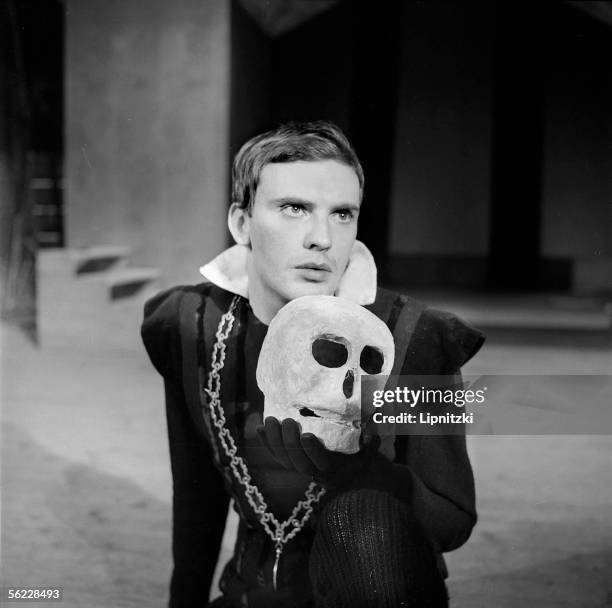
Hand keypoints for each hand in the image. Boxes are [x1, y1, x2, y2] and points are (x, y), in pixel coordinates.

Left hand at [256, 417, 379, 487]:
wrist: (359, 478)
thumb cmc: (366, 458)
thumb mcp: (372, 451)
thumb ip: (371, 442)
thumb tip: (370, 434)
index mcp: (339, 469)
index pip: (323, 463)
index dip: (313, 451)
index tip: (307, 435)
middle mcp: (319, 474)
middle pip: (299, 463)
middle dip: (290, 443)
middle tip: (288, 421)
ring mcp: (306, 471)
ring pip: (286, 462)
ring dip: (275, 442)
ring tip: (271, 420)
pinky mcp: (296, 465)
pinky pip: (279, 458)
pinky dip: (268, 444)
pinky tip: (260, 428)